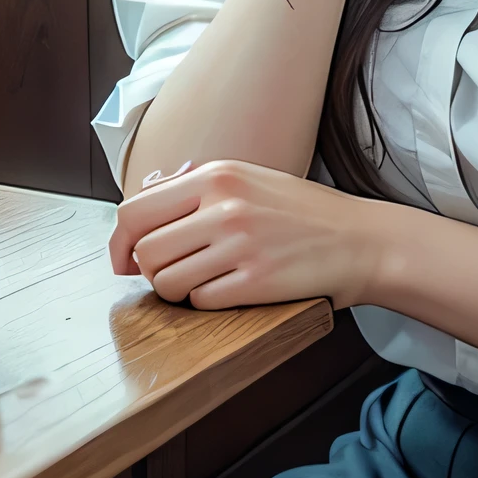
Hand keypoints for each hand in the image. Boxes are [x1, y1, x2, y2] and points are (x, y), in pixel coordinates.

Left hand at [109, 157, 385, 310]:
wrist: (357, 239)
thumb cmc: (299, 211)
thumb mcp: (247, 178)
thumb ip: (193, 184)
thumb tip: (141, 198)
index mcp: (217, 174)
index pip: (134, 211)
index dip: (119, 243)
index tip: (123, 261)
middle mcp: (225, 205)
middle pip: (145, 252)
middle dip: (150, 271)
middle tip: (174, 272)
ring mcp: (241, 243)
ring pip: (167, 281)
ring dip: (176, 289)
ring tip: (203, 280)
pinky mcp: (257, 281)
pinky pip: (200, 302)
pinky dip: (206, 302)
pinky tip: (229, 288)